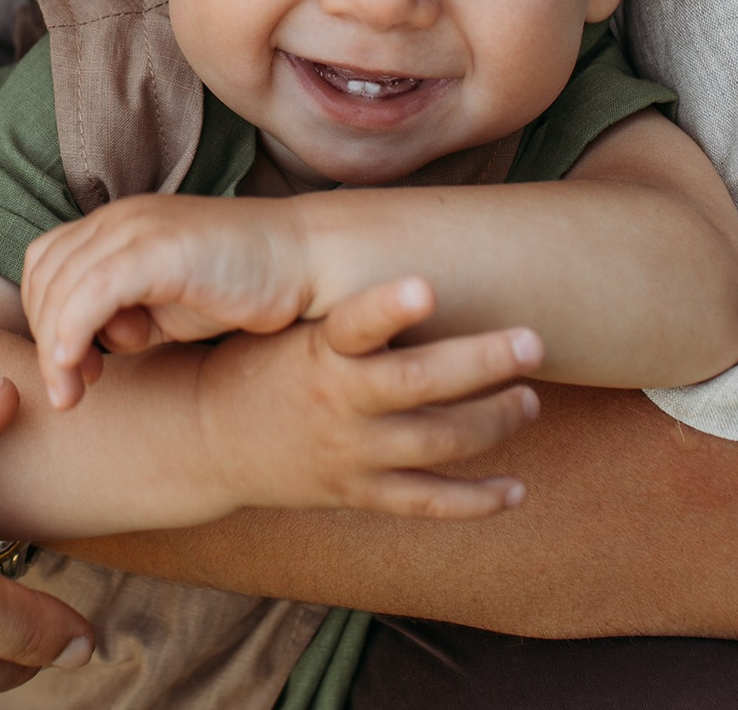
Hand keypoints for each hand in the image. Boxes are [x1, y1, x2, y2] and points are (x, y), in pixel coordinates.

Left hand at [21, 194, 315, 407]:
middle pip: (44, 278)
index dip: (44, 319)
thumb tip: (83, 349)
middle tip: (70, 389)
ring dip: (54, 349)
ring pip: (59, 288)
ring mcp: (137, 228)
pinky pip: (90, 294)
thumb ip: (123, 321)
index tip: (72, 368)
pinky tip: (81, 372)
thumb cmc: (245, 286)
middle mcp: (120, 218)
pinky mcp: (158, 250)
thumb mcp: (169, 308)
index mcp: (118, 225)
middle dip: (44, 341)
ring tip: (75, 392)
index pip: (46, 265)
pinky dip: (72, 335)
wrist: (308, 261)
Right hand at [195, 277, 541, 520]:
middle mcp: (336, 401)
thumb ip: (352, 307)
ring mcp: (350, 452)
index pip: (355, 324)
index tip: (426, 286)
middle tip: (531, 341)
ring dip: (493, 422)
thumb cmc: (262, 362)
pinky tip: (516, 491)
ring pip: (436, 443)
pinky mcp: (358, 492)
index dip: (390, 307)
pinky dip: (475, 502)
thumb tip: (413, 236)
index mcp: (319, 349)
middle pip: (418, 384)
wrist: (206, 439)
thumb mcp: (290, 323)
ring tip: (528, 400)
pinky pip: (425, 503)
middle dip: (481, 363)